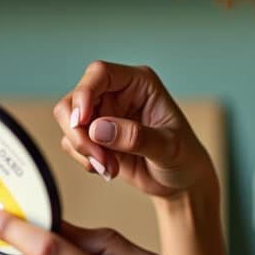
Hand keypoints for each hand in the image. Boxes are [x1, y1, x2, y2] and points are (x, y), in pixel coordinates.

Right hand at [54, 61, 217, 200]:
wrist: (182, 181)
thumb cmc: (184, 157)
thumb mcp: (169, 147)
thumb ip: (136, 137)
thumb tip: (98, 129)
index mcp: (139, 83)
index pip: (100, 73)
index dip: (85, 93)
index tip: (84, 121)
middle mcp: (117, 94)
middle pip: (75, 98)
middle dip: (78, 131)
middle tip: (98, 157)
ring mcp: (105, 115)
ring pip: (70, 121)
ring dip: (83, 149)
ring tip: (109, 167)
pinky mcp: (96, 136)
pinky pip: (72, 142)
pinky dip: (85, 159)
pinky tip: (108, 169)